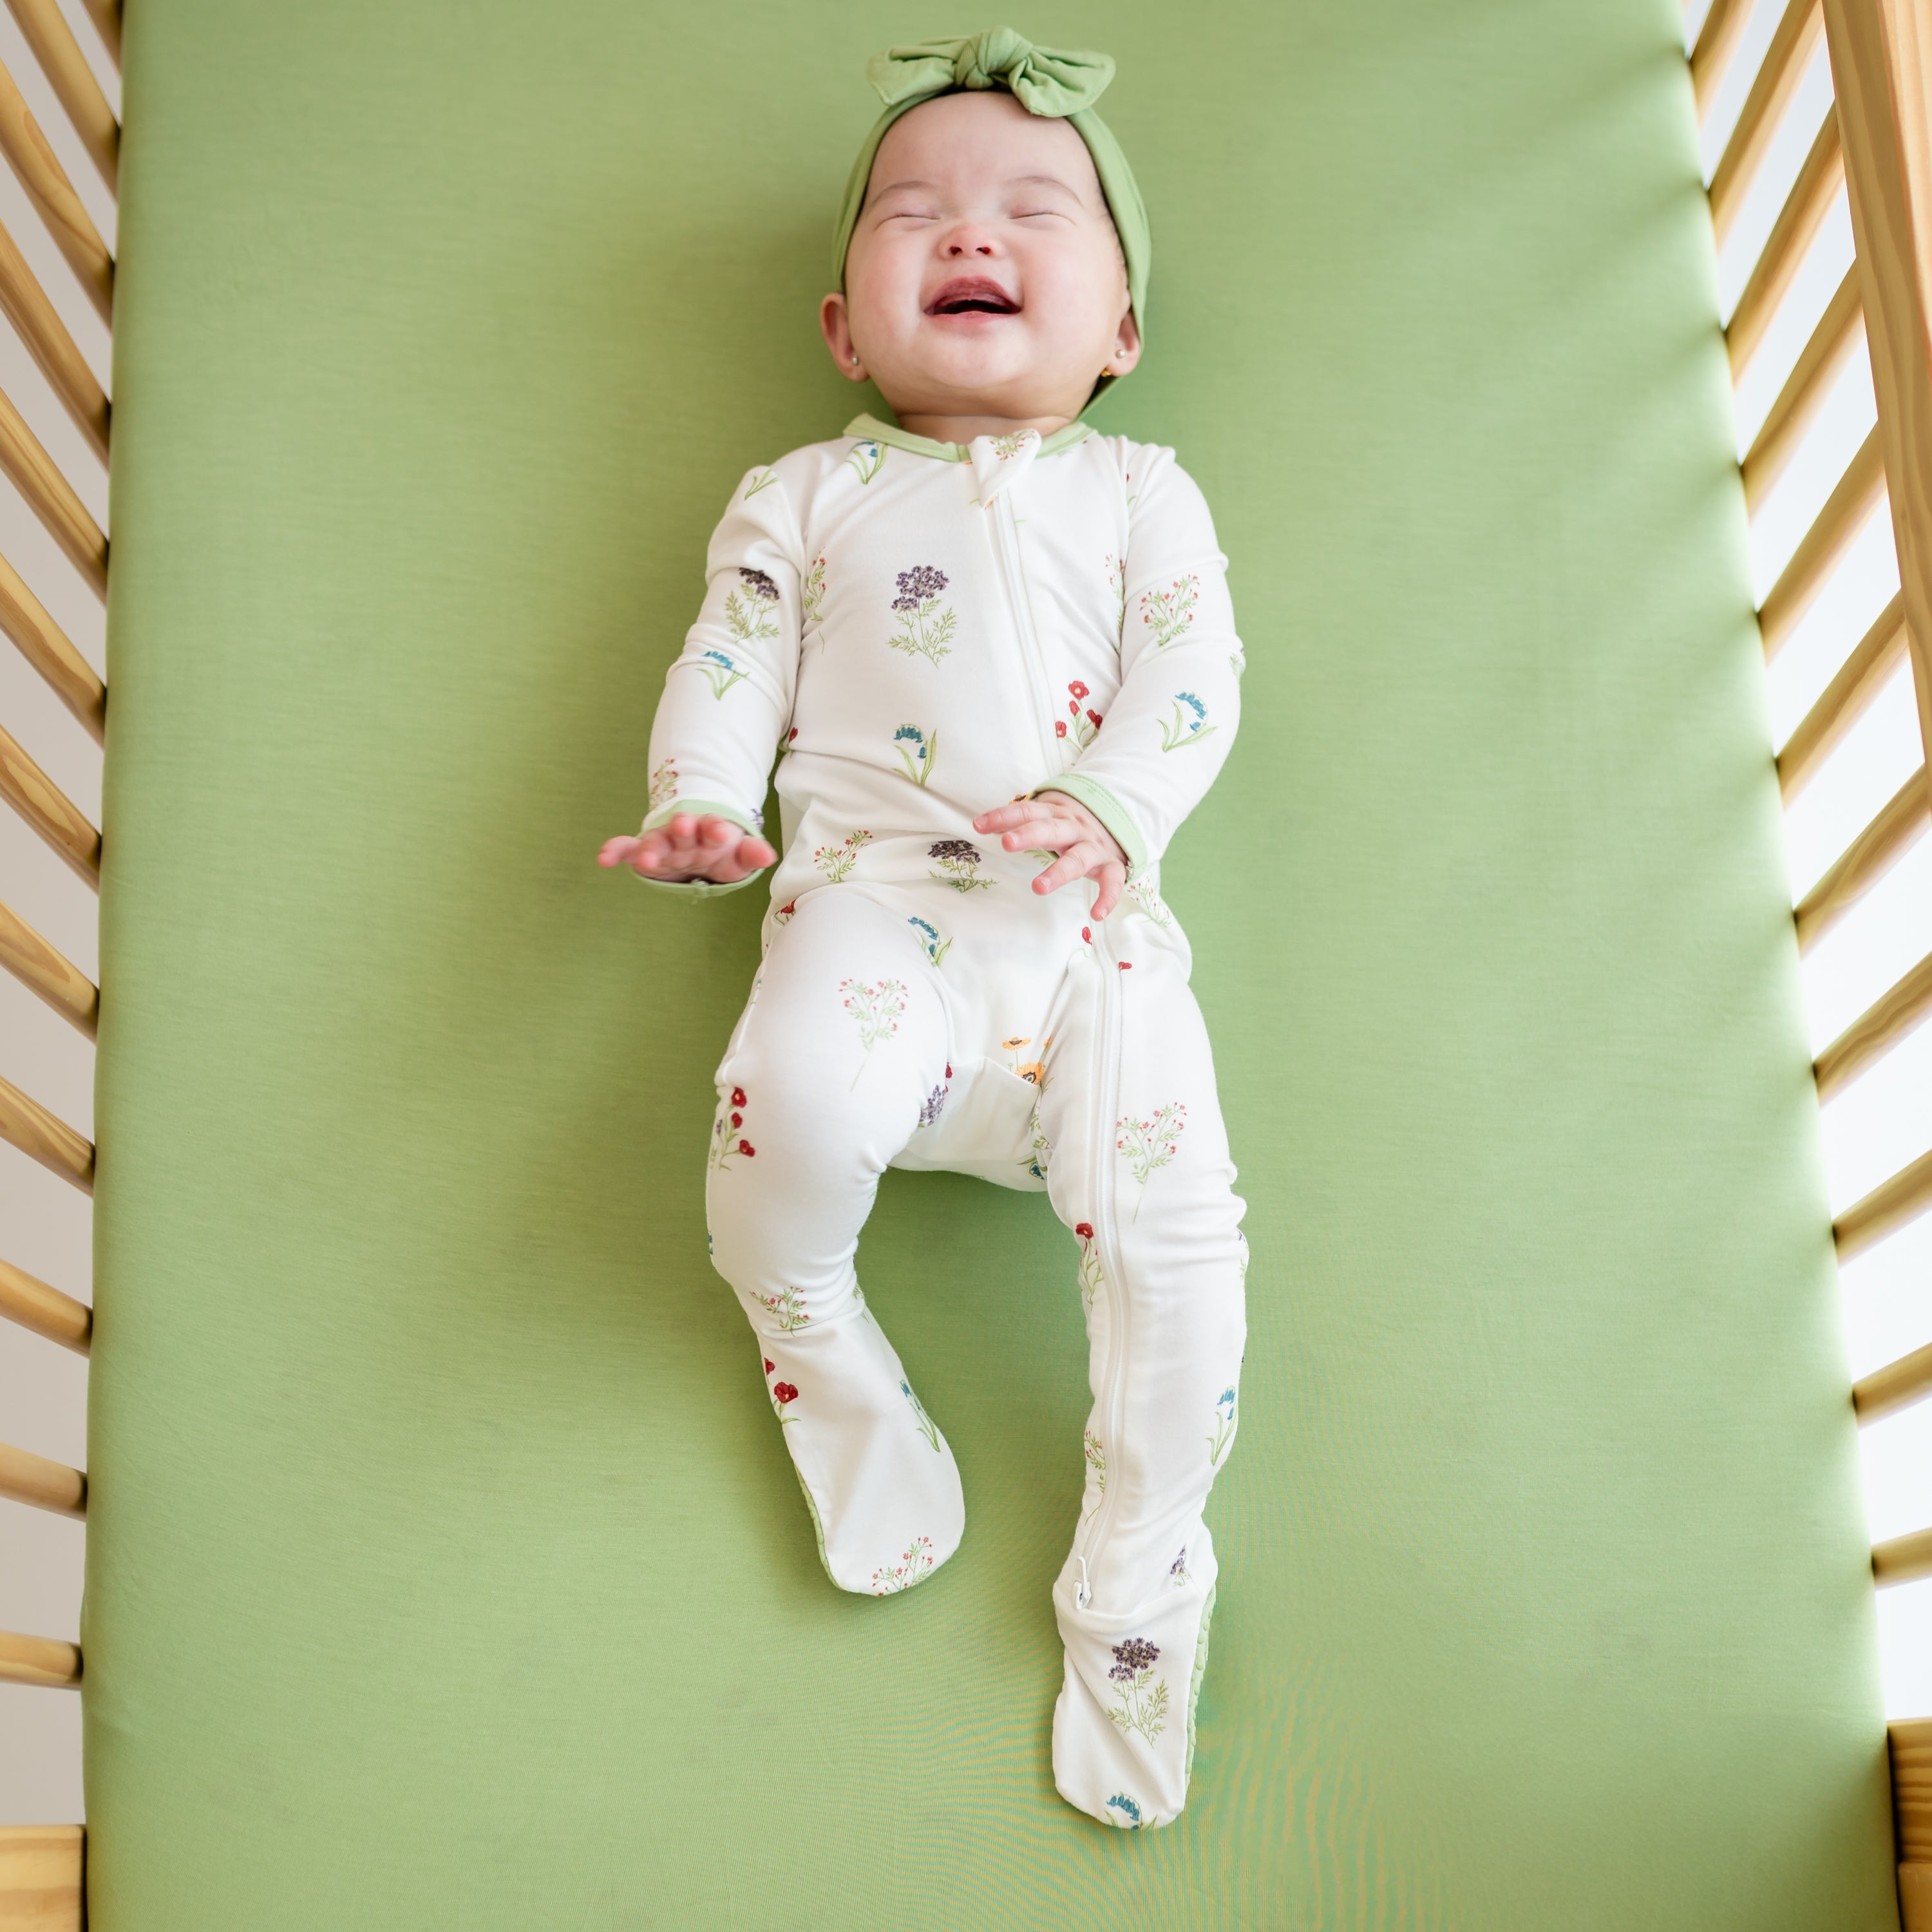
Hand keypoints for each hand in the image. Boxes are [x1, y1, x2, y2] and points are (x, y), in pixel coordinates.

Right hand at [598, 813, 776, 883]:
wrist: (698, 848)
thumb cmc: (720, 851)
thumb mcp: (738, 856)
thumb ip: (751, 853)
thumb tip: (767, 856)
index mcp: (710, 830)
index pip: (714, 826)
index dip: (717, 828)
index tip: (722, 831)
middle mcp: (684, 833)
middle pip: (683, 830)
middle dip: (683, 828)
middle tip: (683, 825)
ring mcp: (663, 842)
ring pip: (655, 841)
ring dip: (650, 848)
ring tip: (647, 860)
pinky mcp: (643, 852)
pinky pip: (627, 849)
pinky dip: (615, 851)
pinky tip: (603, 858)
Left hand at [974, 790, 1127, 919]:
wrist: (1114, 823)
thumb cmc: (1069, 825)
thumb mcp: (1047, 817)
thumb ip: (1021, 822)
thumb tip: (981, 825)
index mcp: (1056, 813)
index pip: (1028, 811)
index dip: (1003, 816)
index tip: (978, 825)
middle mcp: (1075, 827)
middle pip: (1052, 829)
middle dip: (1030, 835)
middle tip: (1007, 843)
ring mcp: (1094, 846)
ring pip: (1078, 857)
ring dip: (1059, 871)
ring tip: (1038, 887)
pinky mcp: (1111, 865)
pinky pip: (1113, 881)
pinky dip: (1108, 897)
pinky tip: (1096, 914)